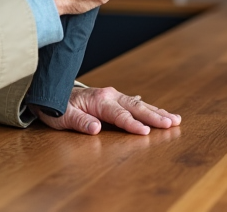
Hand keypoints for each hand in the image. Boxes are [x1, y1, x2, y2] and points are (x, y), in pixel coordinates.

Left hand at [35, 86, 180, 135]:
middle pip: (136, 107)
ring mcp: (113, 96)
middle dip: (155, 116)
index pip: (119, 114)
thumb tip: (96, 128)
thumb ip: (79, 122)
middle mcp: (109, 95)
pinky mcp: (114, 99)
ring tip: (175, 119)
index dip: (133, 124)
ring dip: (157, 112)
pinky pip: (135, 104)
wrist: (51, 92)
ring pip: (139, 104)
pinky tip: (160, 112)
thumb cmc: (56, 107)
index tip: (146, 132)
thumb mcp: (62, 116)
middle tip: (172, 123)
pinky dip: (149, 109)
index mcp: (99, 100)